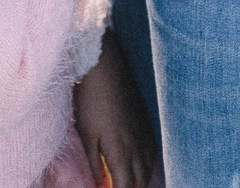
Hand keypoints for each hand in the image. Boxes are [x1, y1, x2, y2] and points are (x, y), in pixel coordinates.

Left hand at [74, 30, 158, 187]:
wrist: (105, 64)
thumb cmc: (90, 99)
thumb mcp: (86, 135)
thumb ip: (95, 164)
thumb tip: (101, 186)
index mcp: (121, 152)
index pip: (126, 187)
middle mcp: (137, 145)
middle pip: (141, 181)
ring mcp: (143, 130)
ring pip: (149, 166)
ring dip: (142, 180)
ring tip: (132, 184)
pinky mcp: (145, 118)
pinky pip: (153, 149)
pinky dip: (148, 163)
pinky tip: (141, 163)